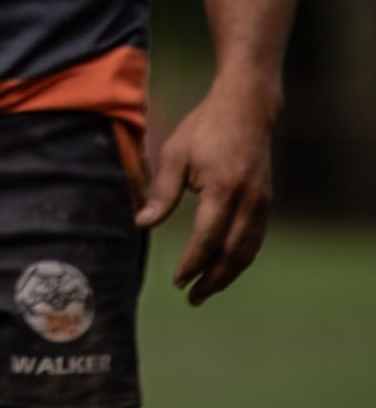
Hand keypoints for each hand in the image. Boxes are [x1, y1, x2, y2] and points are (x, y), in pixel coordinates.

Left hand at [135, 80, 277, 305]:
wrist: (246, 109)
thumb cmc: (204, 128)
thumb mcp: (174, 154)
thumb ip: (161, 192)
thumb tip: (142, 224)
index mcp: (223, 189)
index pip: (208, 238)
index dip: (193, 263)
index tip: (178, 280)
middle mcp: (249, 201)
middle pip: (233, 253)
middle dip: (212, 279)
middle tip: (192, 298)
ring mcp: (262, 203)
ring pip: (248, 251)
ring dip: (227, 275)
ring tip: (205, 291)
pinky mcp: (265, 202)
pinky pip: (255, 240)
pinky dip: (240, 259)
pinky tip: (224, 267)